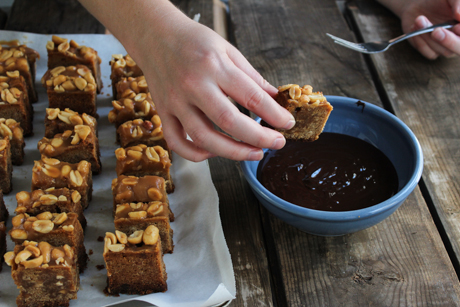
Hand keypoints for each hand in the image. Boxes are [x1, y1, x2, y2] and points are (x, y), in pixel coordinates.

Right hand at [132, 11, 294, 161]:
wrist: (155, 35)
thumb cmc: (193, 40)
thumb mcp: (228, 49)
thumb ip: (251, 76)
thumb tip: (273, 99)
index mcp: (214, 66)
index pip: (251, 97)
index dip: (274, 114)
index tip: (287, 123)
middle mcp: (193, 85)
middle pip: (229, 122)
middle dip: (259, 138)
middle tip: (277, 143)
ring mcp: (175, 102)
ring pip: (204, 138)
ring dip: (234, 152)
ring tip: (255, 153)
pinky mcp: (163, 112)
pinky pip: (178, 142)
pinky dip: (197, 154)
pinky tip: (215, 152)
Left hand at [396, 0, 459, 58]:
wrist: (419, 6)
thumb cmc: (438, 2)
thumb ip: (458, 3)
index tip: (456, 26)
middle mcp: (458, 38)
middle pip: (459, 48)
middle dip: (449, 41)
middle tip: (436, 31)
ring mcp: (446, 47)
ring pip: (443, 51)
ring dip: (429, 35)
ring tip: (419, 19)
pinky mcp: (431, 51)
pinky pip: (429, 53)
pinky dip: (420, 41)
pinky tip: (415, 27)